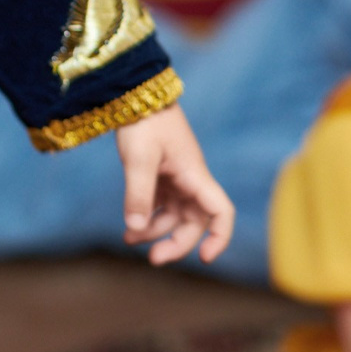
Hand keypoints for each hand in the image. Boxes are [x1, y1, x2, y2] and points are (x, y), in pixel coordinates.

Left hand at [115, 105, 234, 265]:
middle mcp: (190, 180)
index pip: (221, 212)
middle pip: (195, 222)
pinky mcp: (160, 174)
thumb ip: (138, 193)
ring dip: (156, 231)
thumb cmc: (144, 121)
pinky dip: (146, 217)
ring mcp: (175, 177)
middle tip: (153, 259)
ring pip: (174, 216)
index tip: (204, 258)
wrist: (134, 92)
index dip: (220, 237)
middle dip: (177, 243)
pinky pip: (159, 204)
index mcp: (195, 176)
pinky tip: (129, 228)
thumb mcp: (139, 158)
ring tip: (129, 240)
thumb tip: (135, 229)